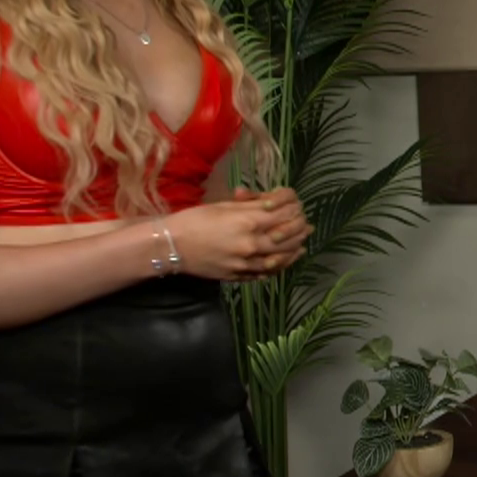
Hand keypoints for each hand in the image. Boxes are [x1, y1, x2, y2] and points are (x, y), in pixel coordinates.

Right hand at [161, 188, 311, 281]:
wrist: (170, 246)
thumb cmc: (194, 220)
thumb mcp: (224, 205)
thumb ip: (252, 205)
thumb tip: (274, 201)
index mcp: (247, 222)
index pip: (284, 213)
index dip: (293, 205)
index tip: (294, 201)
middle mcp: (252, 244)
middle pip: (289, 235)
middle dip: (300, 226)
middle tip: (306, 220)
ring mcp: (247, 263)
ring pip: (283, 255)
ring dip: (297, 246)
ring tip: (304, 238)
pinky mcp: (241, 276)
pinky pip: (269, 271)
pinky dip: (283, 263)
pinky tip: (290, 257)